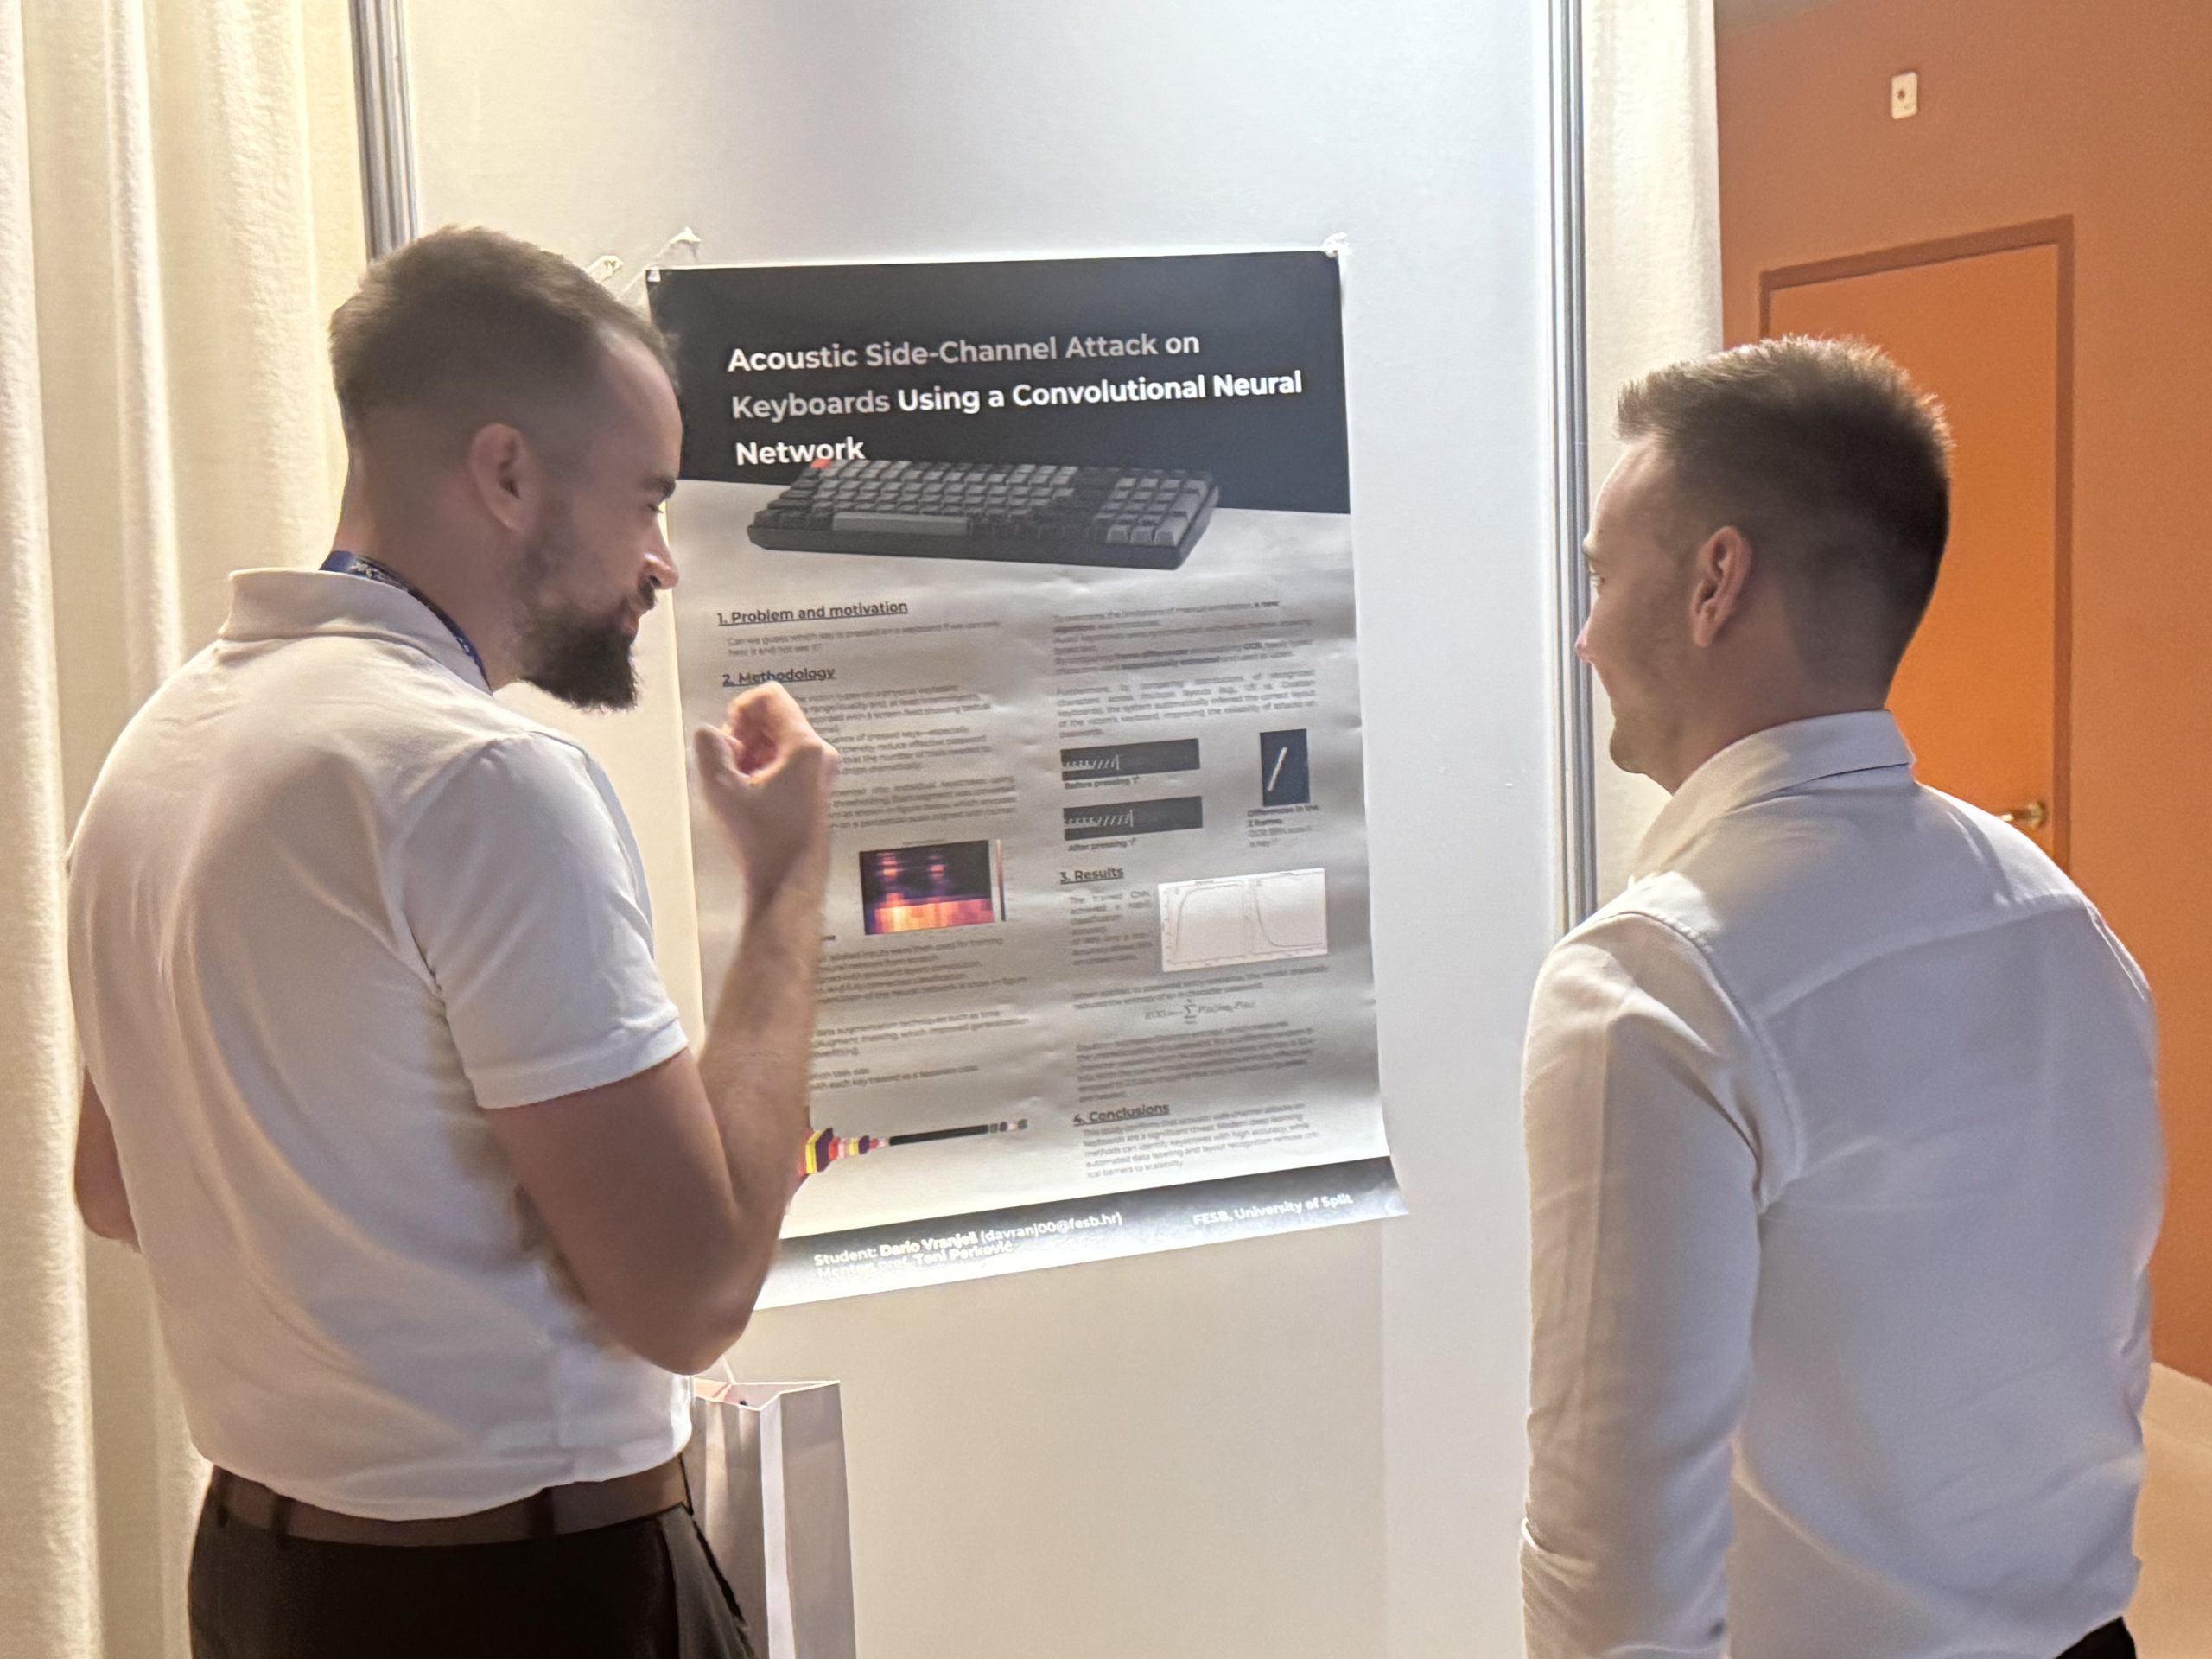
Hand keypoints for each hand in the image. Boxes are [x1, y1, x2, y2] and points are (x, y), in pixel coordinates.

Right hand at [691, 684, 837, 906]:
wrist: (787, 884)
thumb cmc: (761, 839)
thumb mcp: (721, 789)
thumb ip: (708, 748)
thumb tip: (710, 734)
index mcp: (806, 746)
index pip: (770, 697)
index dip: (740, 711)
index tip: (728, 743)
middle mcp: (820, 755)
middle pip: (773, 719)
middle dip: (744, 736)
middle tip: (730, 769)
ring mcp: (820, 774)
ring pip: (777, 742)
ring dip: (750, 756)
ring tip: (738, 788)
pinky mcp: (815, 791)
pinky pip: (784, 763)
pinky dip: (763, 772)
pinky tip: (750, 800)